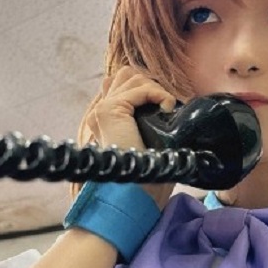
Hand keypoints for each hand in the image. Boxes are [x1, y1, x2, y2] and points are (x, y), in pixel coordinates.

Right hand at [84, 66, 177, 208]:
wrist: (137, 193)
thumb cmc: (148, 173)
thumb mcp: (150, 141)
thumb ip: (149, 120)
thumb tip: (166, 102)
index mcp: (107, 118)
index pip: (123, 82)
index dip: (146, 88)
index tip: (163, 105)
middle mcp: (101, 111)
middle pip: (127, 74)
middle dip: (151, 85)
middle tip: (164, 107)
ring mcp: (103, 110)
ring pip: (133, 77)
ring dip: (155, 89)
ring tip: (165, 110)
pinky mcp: (109, 111)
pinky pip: (139, 88)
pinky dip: (158, 94)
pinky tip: (167, 109)